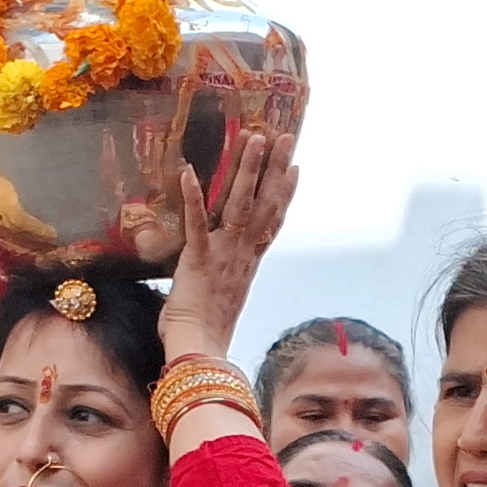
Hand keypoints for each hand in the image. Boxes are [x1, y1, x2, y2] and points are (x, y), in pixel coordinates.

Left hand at [157, 130, 297, 361]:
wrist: (199, 350)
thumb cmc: (204, 333)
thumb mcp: (220, 301)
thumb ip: (222, 283)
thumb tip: (217, 281)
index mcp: (248, 263)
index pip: (272, 221)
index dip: (285, 193)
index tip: (296, 168)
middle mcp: (242, 254)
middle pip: (265, 204)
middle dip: (276, 168)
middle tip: (286, 137)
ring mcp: (223, 255)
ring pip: (240, 205)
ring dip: (248, 170)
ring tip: (255, 138)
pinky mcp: (198, 259)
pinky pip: (196, 223)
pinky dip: (194, 197)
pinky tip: (190, 171)